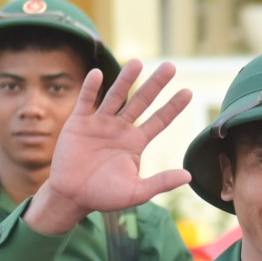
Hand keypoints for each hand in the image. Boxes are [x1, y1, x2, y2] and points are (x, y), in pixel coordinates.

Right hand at [27, 60, 193, 234]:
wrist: (72, 197)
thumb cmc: (105, 196)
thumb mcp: (137, 191)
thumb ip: (161, 182)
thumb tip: (189, 176)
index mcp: (136, 142)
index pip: (159, 120)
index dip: (172, 107)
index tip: (188, 92)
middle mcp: (121, 128)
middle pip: (142, 101)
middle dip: (156, 84)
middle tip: (170, 66)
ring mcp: (100, 123)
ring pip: (116, 96)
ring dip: (126, 80)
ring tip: (137, 63)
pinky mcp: (79, 123)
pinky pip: (86, 101)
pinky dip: (90, 88)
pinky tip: (97, 74)